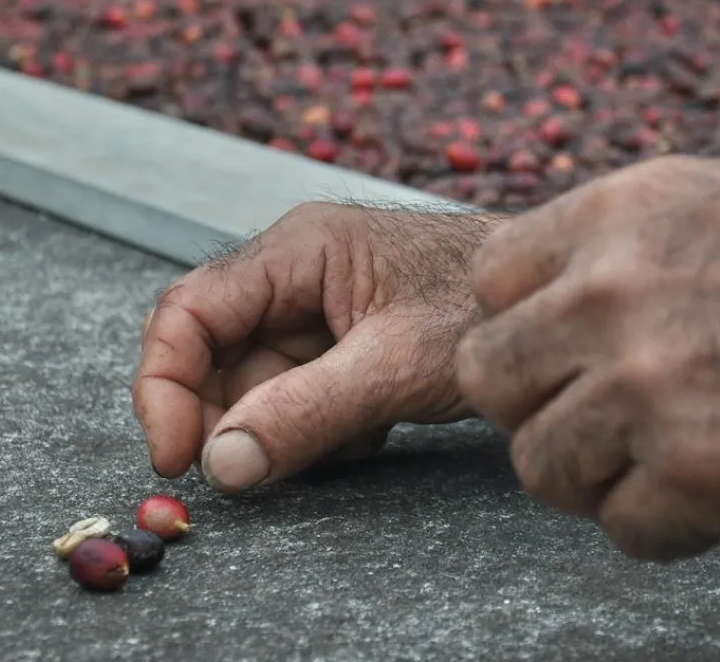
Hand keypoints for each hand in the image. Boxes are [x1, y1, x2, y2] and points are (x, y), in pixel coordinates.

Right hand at [133, 201, 501, 491]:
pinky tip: (367, 430)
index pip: (189, 310)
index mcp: (298, 250)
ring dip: (281, 428)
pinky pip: (294, 396)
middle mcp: (295, 273)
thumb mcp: (394, 366)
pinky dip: (316, 429)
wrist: (554, 309)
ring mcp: (318, 310)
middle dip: (228, 417)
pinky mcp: (341, 344)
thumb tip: (222, 465)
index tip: (177, 457)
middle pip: (214, 352)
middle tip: (256, 469)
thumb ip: (305, 413)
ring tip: (348, 436)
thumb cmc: (484, 308)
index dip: (165, 385)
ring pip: (254, 383)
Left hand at [456, 150, 719, 560]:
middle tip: (589, 414)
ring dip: (591, 474)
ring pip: (539, 464)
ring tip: (654, 460)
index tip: (553, 348)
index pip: (489, 281)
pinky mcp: (706, 474)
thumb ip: (629, 243)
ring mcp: (650, 387)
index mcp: (616, 215)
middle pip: (489, 375)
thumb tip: (569, 290)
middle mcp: (612, 296)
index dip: (518, 322)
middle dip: (534, 402)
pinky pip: (624, 527)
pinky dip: (663, 524)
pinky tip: (712, 494)